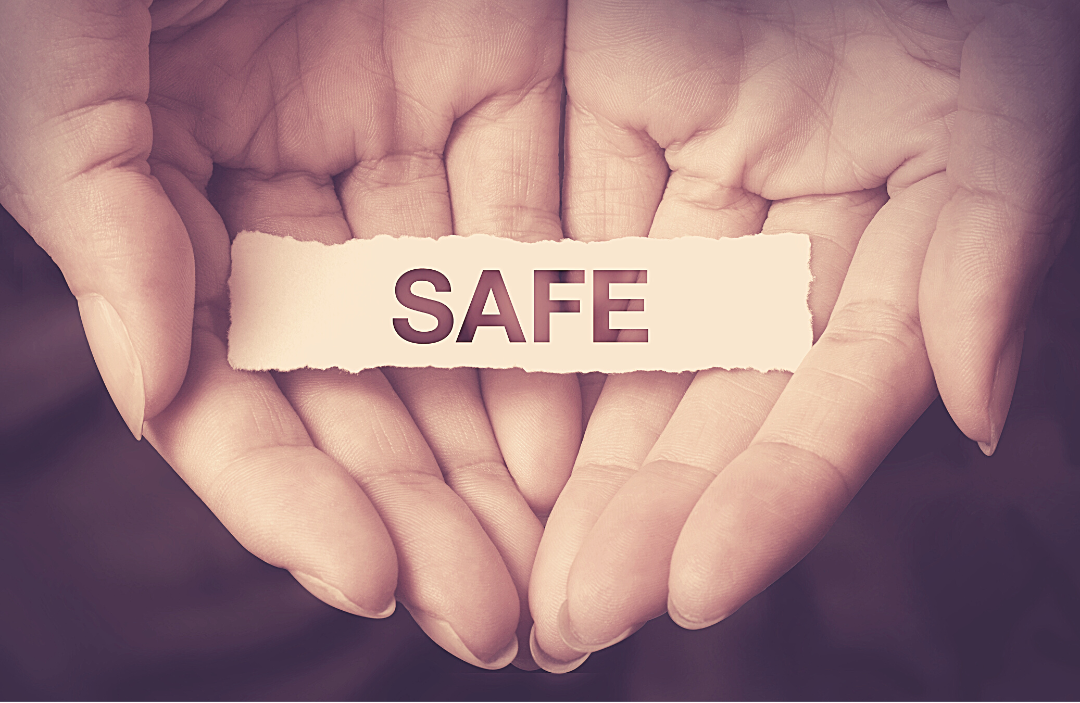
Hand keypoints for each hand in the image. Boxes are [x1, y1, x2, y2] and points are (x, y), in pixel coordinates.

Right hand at [1, 0, 578, 669]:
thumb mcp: (68, 52)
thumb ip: (100, 212)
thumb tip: (152, 386)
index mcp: (183, 213)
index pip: (241, 396)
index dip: (299, 499)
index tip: (377, 583)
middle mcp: (297, 212)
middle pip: (367, 400)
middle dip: (428, 513)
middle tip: (497, 622)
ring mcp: (405, 165)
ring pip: (465, 346)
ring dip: (512, 462)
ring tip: (562, 574)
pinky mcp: (499, 104)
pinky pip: (546, 242)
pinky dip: (571, 341)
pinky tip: (606, 437)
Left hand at [529, 0, 1079, 670]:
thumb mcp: (995, 108)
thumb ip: (990, 254)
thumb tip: (979, 410)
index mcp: (878, 257)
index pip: (817, 405)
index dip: (762, 501)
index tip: (686, 592)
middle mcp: (770, 248)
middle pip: (698, 405)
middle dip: (636, 514)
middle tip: (570, 620)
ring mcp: (677, 197)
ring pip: (605, 353)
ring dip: (554, 464)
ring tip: (502, 575)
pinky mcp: (595, 132)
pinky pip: (535, 250)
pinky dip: (494, 339)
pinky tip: (456, 435)